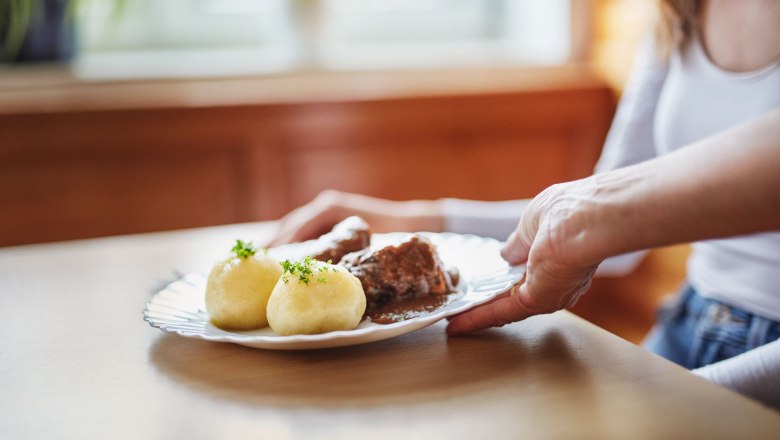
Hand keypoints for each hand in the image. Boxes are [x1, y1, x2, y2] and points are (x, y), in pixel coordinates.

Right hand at [267, 190, 444, 246]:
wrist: (408, 221)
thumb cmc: (390, 231)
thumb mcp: (365, 241)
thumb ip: (342, 251)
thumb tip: (315, 271)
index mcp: (329, 208)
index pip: (296, 226)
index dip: (279, 242)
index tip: (264, 258)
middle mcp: (324, 206)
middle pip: (290, 225)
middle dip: (273, 243)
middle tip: (254, 262)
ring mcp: (326, 210)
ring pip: (294, 227)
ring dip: (280, 242)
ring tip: (262, 261)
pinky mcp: (328, 218)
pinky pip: (304, 230)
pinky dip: (292, 241)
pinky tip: (282, 257)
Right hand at [447, 179, 607, 334]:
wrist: (585, 220)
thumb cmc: (566, 212)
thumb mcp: (532, 222)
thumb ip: (517, 242)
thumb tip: (504, 253)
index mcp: (559, 256)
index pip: (528, 270)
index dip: (507, 275)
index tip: (487, 280)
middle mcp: (555, 279)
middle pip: (515, 294)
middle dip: (489, 301)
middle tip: (462, 307)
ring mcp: (547, 293)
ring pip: (505, 307)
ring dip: (478, 315)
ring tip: (453, 322)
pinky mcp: (537, 301)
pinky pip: (502, 312)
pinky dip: (477, 320)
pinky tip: (456, 325)